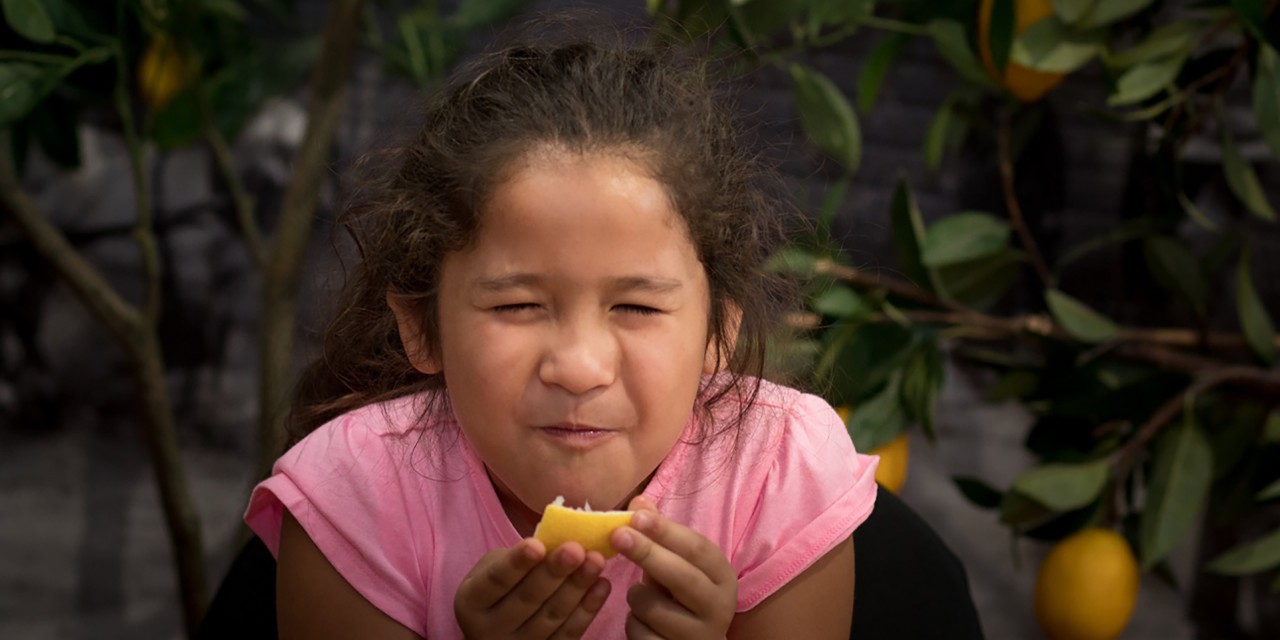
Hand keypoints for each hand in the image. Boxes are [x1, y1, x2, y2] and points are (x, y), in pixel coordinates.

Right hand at [454, 538, 611, 638]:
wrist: (495, 630)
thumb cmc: (497, 588)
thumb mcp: (492, 568)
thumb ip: (516, 558)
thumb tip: (555, 540)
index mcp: (472, 601)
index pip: (496, 581)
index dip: (517, 563)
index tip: (537, 544)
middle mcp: (491, 629)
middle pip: (526, 600)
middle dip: (554, 572)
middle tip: (576, 549)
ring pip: (551, 617)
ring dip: (577, 588)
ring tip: (595, 561)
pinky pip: (569, 634)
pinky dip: (588, 609)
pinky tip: (602, 585)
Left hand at [611, 496, 737, 638]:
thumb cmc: (683, 595)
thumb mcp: (678, 563)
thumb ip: (659, 533)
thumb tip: (638, 502)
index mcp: (723, 577)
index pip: (698, 549)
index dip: (666, 531)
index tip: (636, 516)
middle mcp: (719, 608)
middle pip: (682, 577)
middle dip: (647, 553)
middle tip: (617, 535)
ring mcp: (700, 637)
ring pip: (654, 608)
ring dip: (636, 596)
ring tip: (641, 595)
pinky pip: (641, 635)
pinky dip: (633, 624)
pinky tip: (643, 621)